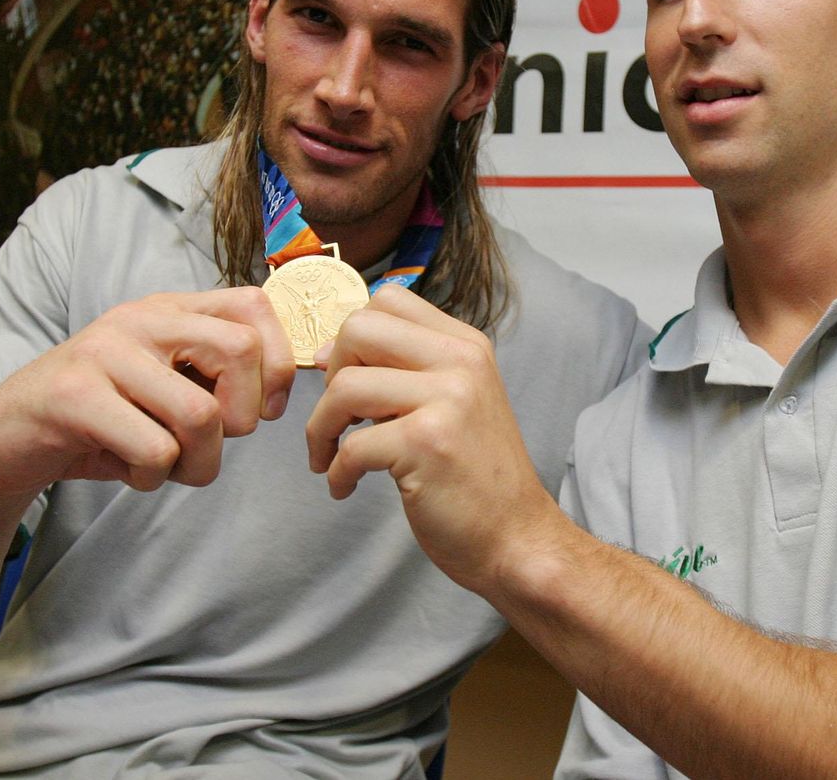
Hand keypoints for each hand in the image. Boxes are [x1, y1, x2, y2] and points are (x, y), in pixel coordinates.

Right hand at [0, 288, 294, 495]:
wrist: (4, 441)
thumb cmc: (101, 420)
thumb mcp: (165, 387)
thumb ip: (217, 377)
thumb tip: (281, 391)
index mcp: (169, 310)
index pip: (254, 305)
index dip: (276, 363)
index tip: (261, 410)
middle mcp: (139, 319)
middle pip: (239, 353)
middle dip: (242, 418)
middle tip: (211, 442)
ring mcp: (103, 352)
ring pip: (201, 413)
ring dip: (197, 462)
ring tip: (164, 464)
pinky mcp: (72, 396)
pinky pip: (154, 449)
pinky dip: (151, 477)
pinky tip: (125, 468)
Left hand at [306, 285, 559, 593]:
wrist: (516, 537)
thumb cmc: (476, 476)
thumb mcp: (454, 403)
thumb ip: (402, 370)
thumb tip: (326, 348)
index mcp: (466, 346)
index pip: (389, 299)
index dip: (353, 338)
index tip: (349, 379)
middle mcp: (460, 362)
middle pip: (358, 328)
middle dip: (331, 373)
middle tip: (339, 415)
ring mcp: (446, 400)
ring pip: (345, 386)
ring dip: (320, 428)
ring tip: (331, 457)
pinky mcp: (426, 444)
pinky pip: (350, 445)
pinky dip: (336, 472)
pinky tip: (347, 487)